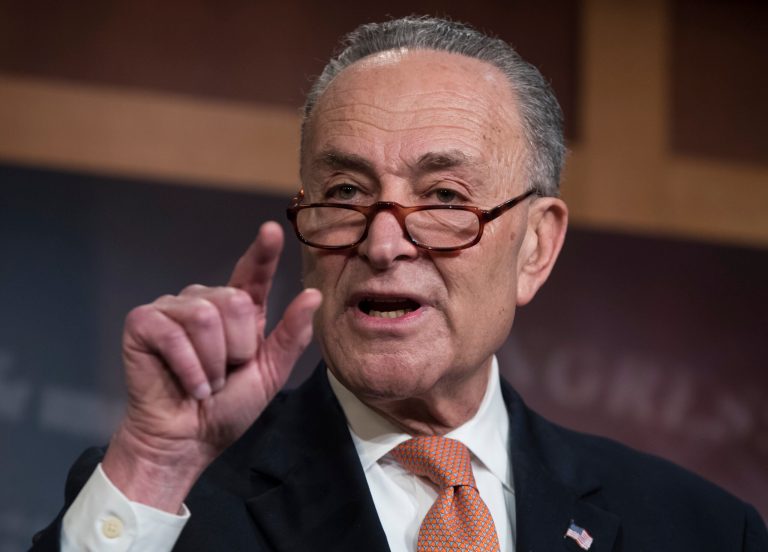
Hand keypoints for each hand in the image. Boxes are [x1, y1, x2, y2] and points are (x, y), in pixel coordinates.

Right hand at [102, 222, 320, 511]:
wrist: (188, 440)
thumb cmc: (227, 408)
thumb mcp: (269, 373)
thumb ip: (290, 335)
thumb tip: (313, 295)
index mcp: (237, 311)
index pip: (252, 273)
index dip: (263, 252)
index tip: (273, 230)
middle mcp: (205, 301)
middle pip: (235, 301)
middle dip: (237, 349)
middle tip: (224, 374)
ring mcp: (172, 309)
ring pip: (206, 316)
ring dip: (213, 363)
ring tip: (206, 381)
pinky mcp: (143, 322)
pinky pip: (173, 333)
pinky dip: (188, 368)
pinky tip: (188, 385)